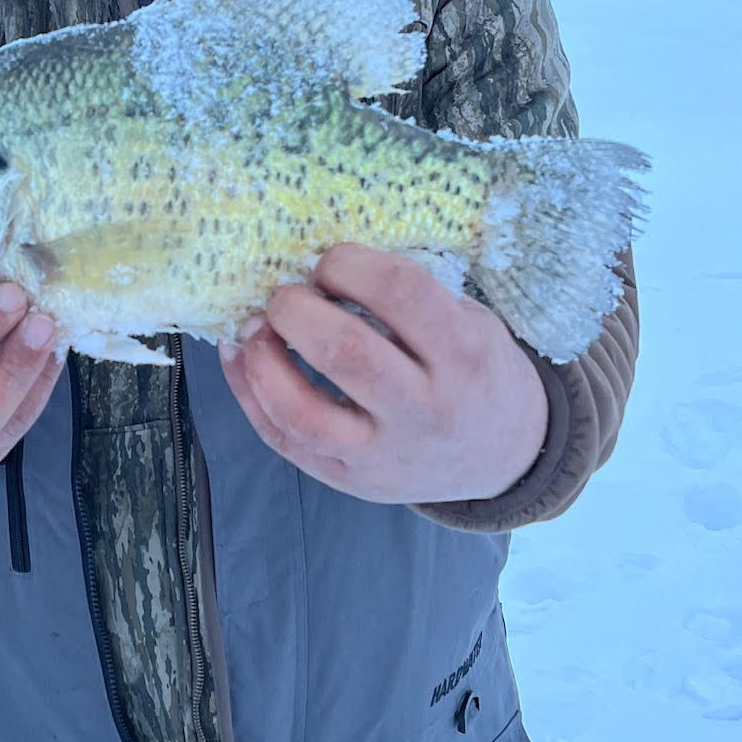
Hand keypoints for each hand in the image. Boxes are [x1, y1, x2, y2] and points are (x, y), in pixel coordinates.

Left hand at [218, 245, 549, 505]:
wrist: (500, 455)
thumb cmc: (475, 371)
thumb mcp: (471, 322)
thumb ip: (412, 298)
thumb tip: (320, 264)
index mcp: (462, 356)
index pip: (402, 294)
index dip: (352, 264)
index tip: (331, 261)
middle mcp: (424, 409)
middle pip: (345, 352)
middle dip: (298, 309)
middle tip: (286, 294)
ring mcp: (383, 454)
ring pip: (303, 413)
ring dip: (263, 360)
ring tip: (254, 327)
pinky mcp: (350, 480)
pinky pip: (284, 440)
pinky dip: (249, 394)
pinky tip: (240, 359)